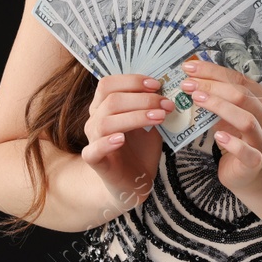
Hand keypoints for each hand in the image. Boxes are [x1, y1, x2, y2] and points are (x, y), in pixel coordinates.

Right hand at [80, 74, 171, 216]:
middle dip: (142, 99)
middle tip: (166, 104)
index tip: (157, 84)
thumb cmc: (140, 149)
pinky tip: (121, 138)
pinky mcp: (94, 160)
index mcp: (104, 105)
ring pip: (105, 122)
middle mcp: (95, 119)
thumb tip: (169, 89)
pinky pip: (94, 149)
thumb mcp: (150, 123)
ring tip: (159, 118)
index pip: (109, 84)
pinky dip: (106, 142)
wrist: (133, 181)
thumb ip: (153, 107)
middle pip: (111, 100)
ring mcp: (92, 139)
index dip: (132, 81)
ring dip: (134, 117)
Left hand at [179, 59, 261, 192]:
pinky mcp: (256, 162)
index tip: (190, 68)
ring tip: (197, 100)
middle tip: (188, 85)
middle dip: (213, 87)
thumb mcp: (230, 113)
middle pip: (244, 97)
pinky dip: (232, 143)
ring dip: (219, 107)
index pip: (241, 80)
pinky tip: (217, 136)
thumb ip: (220, 96)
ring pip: (247, 120)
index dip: (214, 72)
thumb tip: (192, 76)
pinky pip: (246, 151)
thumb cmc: (237, 136)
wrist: (247, 171)